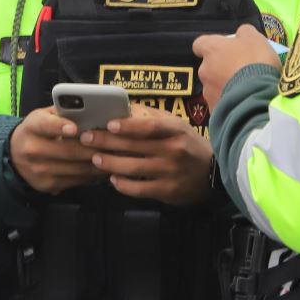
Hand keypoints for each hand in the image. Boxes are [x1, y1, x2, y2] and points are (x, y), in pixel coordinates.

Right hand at [8, 106, 105, 193]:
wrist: (15, 156)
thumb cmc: (38, 131)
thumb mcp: (44, 116)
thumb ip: (63, 113)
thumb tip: (93, 110)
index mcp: (32, 127)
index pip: (45, 126)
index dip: (60, 127)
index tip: (74, 128)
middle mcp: (32, 149)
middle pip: (67, 150)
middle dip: (93, 148)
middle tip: (114, 144)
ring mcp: (39, 170)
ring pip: (76, 168)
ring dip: (98, 163)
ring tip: (115, 156)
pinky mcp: (48, 185)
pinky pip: (76, 181)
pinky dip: (93, 174)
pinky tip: (104, 168)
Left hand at [79, 104, 213, 205]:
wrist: (214, 174)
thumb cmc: (188, 144)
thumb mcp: (177, 125)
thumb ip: (153, 117)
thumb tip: (125, 108)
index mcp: (175, 131)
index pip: (150, 126)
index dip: (128, 126)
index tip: (108, 124)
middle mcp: (174, 150)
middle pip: (135, 146)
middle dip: (107, 142)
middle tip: (86, 138)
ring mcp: (170, 172)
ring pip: (133, 168)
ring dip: (110, 163)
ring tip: (95, 158)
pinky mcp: (167, 191)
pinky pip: (139, 189)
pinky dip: (122, 185)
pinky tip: (112, 179)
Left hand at [193, 24, 280, 108]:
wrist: (257, 97)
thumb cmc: (254, 62)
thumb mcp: (255, 39)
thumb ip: (244, 33)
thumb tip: (240, 33)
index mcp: (211, 50)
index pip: (200, 44)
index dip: (211, 45)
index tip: (222, 48)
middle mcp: (204, 70)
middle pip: (209, 67)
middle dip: (221, 68)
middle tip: (240, 71)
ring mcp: (207, 92)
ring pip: (214, 86)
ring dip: (225, 86)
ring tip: (245, 89)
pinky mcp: (214, 110)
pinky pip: (221, 103)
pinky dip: (230, 102)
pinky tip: (244, 102)